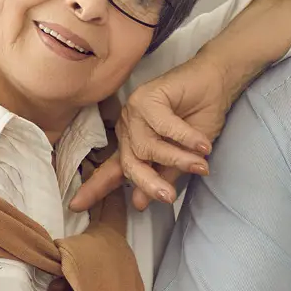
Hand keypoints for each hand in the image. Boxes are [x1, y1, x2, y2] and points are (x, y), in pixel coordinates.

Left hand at [70, 0, 290, 213]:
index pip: (111, 170)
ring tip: (199, 165)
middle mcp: (128, 128)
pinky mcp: (147, 97)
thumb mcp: (184, 157)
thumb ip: (162, 177)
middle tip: (168, 197)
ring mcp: (134, 112)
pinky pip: (165, 127)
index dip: (94, 188)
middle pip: (129, 163)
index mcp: (133, 143)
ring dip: (177, 159)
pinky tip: (202, 145)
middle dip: (148, 183)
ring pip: (147, 147)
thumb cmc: (199, 118)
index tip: (75, 206)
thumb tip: (140, 203)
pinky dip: (186, 138)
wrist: (216, 84)